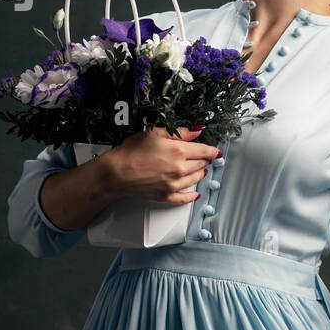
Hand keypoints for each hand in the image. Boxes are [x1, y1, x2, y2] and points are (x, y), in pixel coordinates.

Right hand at [98, 126, 221, 203]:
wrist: (114, 174)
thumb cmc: (130, 152)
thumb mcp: (154, 133)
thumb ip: (179, 132)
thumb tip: (197, 131)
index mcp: (178, 152)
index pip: (205, 151)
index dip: (212, 150)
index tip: (215, 151)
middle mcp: (180, 169)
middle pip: (201, 164)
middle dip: (204, 160)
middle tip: (204, 157)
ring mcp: (174, 185)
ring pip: (196, 179)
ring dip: (200, 173)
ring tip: (201, 170)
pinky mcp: (166, 196)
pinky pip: (184, 198)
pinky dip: (192, 195)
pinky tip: (195, 193)